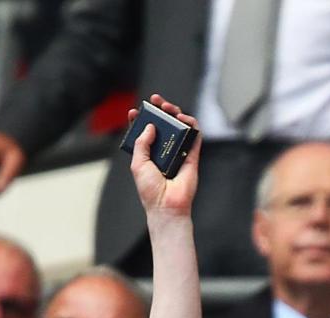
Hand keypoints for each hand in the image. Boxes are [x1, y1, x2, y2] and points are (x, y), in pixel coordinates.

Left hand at [130, 94, 201, 217]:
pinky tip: (184, 118)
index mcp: (148, 154)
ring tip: (169, 108)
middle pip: (163, 125)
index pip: (145, 132)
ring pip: (179, 127)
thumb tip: (150, 126)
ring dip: (175, 113)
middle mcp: (163, 151)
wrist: (166, 205)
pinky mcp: (192, 156)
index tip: (135, 111)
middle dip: (160, 111)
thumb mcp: (138, 163)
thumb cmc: (150, 190)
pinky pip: (194, 136)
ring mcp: (178, 152)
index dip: (140, 119)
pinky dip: (191, 124)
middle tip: (156, 102)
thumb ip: (142, 142)